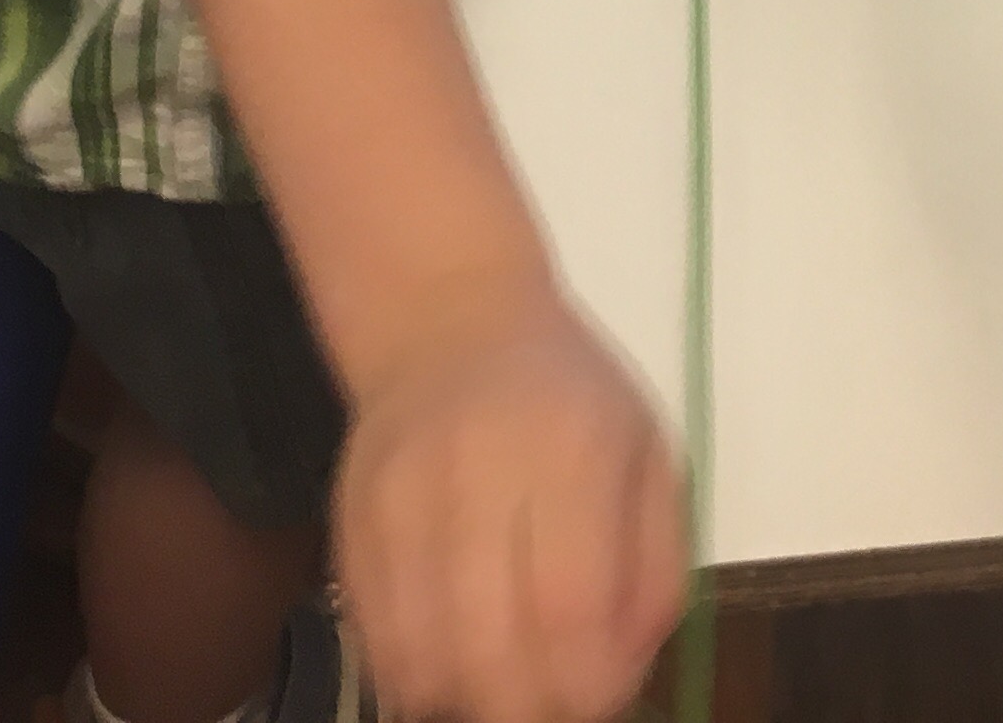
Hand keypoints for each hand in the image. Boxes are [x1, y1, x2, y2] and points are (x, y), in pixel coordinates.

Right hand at [334, 283, 683, 722]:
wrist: (448, 318)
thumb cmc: (569, 401)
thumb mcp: (647, 459)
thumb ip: (653, 573)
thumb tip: (617, 678)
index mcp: (572, 451)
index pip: (569, 603)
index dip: (581, 681)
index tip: (593, 699)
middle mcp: (478, 468)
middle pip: (486, 642)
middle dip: (522, 705)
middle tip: (542, 705)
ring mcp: (400, 494)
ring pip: (418, 650)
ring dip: (461, 694)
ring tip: (492, 684)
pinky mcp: (349, 515)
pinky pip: (370, 629)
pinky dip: (408, 669)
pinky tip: (443, 659)